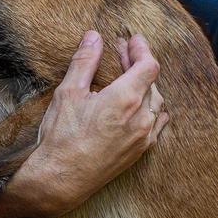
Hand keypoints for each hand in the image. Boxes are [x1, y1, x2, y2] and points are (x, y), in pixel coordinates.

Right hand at [16, 30, 167, 217]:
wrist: (61, 180)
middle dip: (138, 65)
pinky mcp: (140, 152)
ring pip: (155, 102)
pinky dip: (151, 109)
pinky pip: (156, 124)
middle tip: (121, 54)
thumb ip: (85, 61)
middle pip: (151, 82)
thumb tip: (93, 37)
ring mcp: (143, 137)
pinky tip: (140, 106)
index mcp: (125, 99)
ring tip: (127, 78)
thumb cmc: (62, 136)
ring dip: (144, 86)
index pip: (149, 65)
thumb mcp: (68, 92)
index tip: (132, 40)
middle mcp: (141, 118)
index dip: (142, 49)